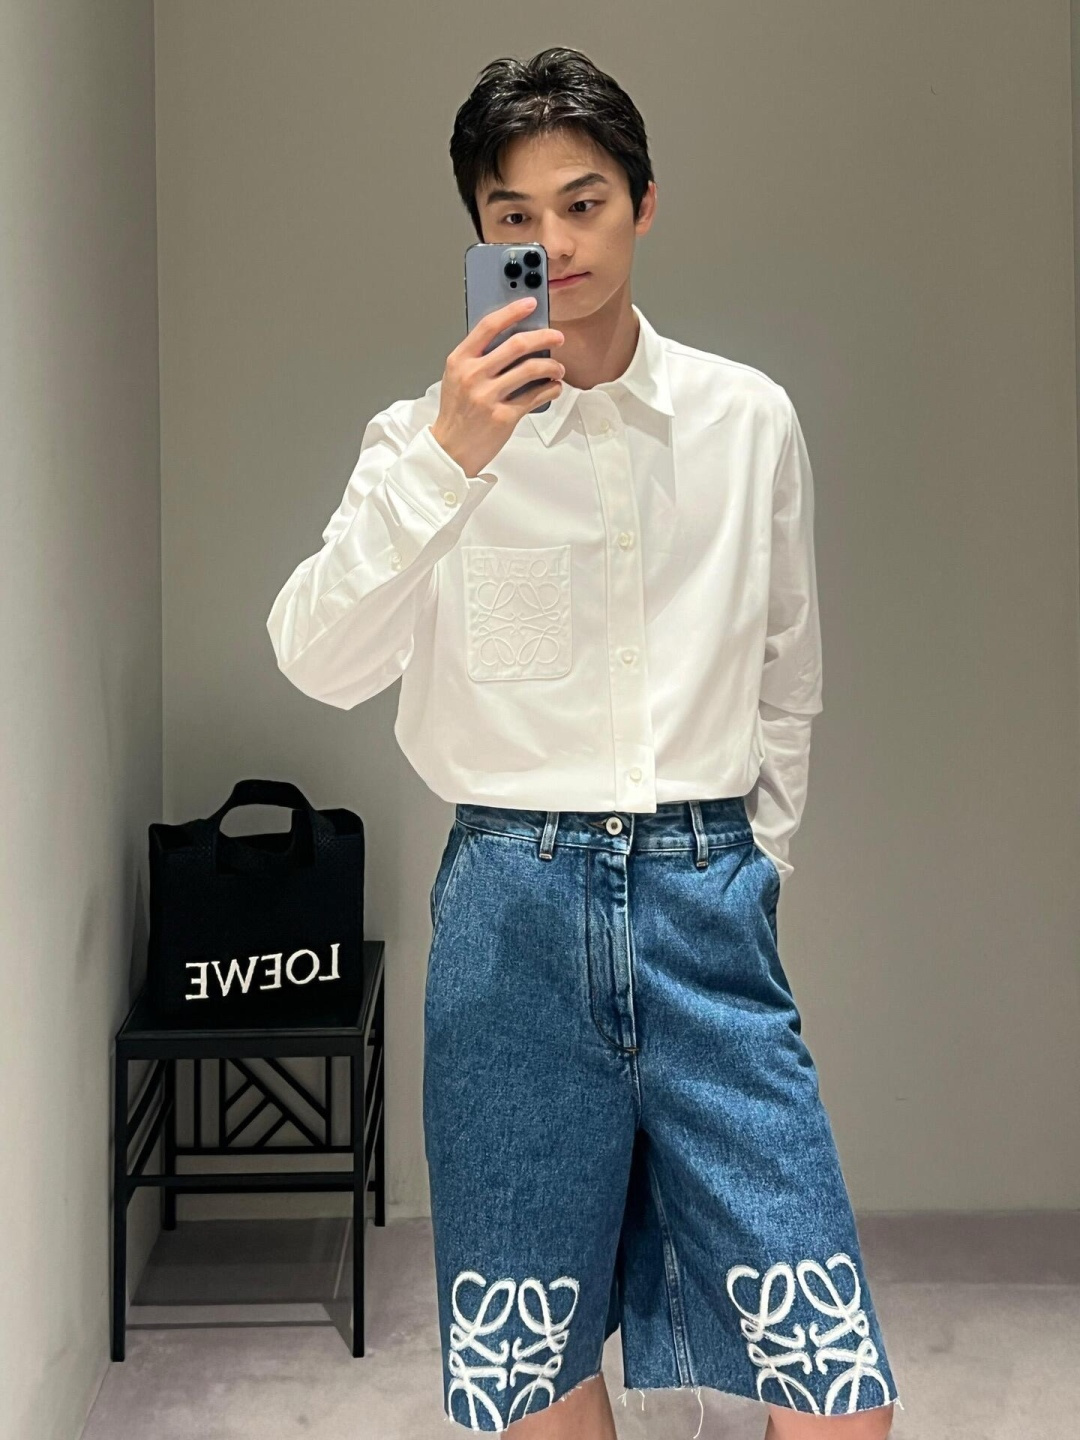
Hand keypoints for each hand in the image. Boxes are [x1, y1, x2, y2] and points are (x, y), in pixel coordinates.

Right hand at [430, 297, 564, 477]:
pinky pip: (535, 396)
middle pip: (517, 345)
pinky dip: (550, 389)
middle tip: (557, 337)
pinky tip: (554, 387)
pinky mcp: (503, 417)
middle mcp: (473, 376)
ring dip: (551, 366)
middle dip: (544, 337)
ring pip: (530, 369)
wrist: (450, 450)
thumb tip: (512, 339)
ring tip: (558, 369)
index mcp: (459, 361)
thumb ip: (477, 357)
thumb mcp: (456, 378)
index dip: (512, 311)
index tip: (531, 303)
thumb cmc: (456, 413)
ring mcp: (488, 397)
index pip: (488, 326)